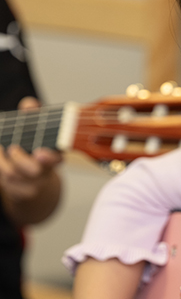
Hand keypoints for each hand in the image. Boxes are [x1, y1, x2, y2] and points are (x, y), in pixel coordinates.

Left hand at [0, 97, 61, 224]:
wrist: (35, 183)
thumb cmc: (34, 151)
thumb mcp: (36, 130)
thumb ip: (33, 115)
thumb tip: (30, 104)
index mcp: (55, 155)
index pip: (57, 158)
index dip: (49, 157)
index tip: (40, 153)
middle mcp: (46, 171)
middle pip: (34, 171)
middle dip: (20, 160)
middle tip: (13, 149)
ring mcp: (33, 185)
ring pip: (13, 175)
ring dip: (1, 162)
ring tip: (1, 150)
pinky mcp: (20, 193)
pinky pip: (5, 183)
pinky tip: (0, 158)